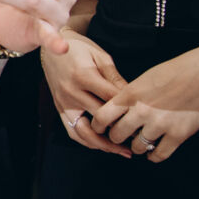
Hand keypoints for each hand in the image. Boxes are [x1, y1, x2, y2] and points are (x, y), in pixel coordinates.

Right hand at [42, 29, 133, 155]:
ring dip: (104, 145)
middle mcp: (71, 93)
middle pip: (100, 119)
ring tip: (123, 151)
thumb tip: (134, 98)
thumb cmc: (79, 48)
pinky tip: (104, 146)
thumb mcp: (101, 56)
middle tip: (142, 137)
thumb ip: (116, 78)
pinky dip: (88, 142)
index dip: (130, 110)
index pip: (111, 100)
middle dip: (122, 130)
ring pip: (84, 133)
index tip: (146, 118)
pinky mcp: (60, 109)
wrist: (52, 47)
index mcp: (83, 76)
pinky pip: (73, 132)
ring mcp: (63, 103)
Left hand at [85, 45, 198, 161]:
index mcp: (131, 94)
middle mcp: (142, 111)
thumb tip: (119, 110)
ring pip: (137, 147)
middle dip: (118, 137)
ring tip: (140, 142)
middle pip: (117, 135)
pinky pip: (159, 155)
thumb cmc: (178, 71)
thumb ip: (130, 94)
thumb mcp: (146, 77)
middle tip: (123, 136)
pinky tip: (154, 151)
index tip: (102, 128)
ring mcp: (160, 124)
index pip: (102, 117)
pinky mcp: (178, 135)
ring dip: (137, 147)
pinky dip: (154, 156)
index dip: (99, 125)